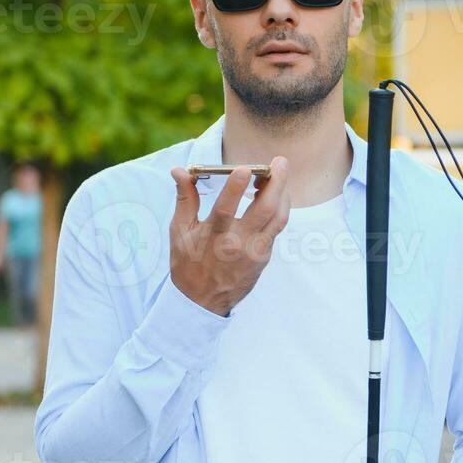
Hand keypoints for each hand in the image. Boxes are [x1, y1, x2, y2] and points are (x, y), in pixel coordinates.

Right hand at [167, 158, 289, 316]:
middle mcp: (237, 244)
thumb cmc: (187, 262)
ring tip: (280, 174)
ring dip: (282, 193)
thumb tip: (180, 170)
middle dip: (276, 182)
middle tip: (280, 162)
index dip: (236, 188)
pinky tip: (276, 195)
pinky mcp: (264, 257)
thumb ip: (185, 198)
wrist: (202, 301)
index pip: (226, 209)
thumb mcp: (179, 231)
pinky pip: (276, 228)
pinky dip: (278, 209)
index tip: (245, 168)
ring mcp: (255, 252)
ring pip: (277, 218)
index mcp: (213, 236)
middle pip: (264, 210)